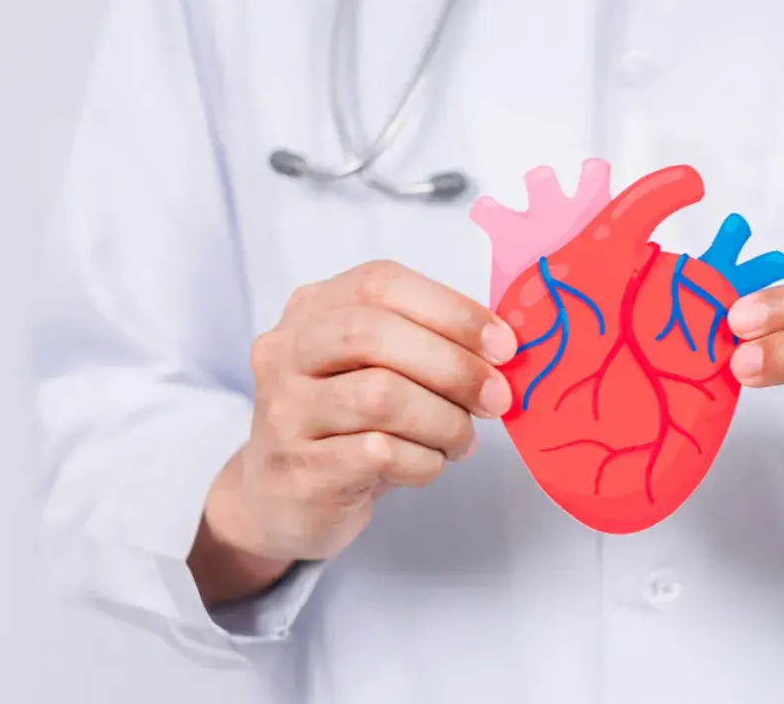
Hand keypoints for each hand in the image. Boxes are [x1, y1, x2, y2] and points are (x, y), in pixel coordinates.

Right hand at [189, 260, 517, 604]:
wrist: (280, 499)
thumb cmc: (346, 425)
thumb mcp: (376, 369)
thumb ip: (425, 344)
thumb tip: (502, 348)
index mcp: (312, 310)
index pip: (380, 283)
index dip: (450, 309)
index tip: (502, 345)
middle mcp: (287, 352)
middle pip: (373, 334)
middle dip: (453, 365)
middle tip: (496, 398)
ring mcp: (285, 412)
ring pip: (379, 396)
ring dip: (443, 421)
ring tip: (461, 440)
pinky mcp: (299, 470)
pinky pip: (378, 454)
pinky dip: (423, 461)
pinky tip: (429, 465)